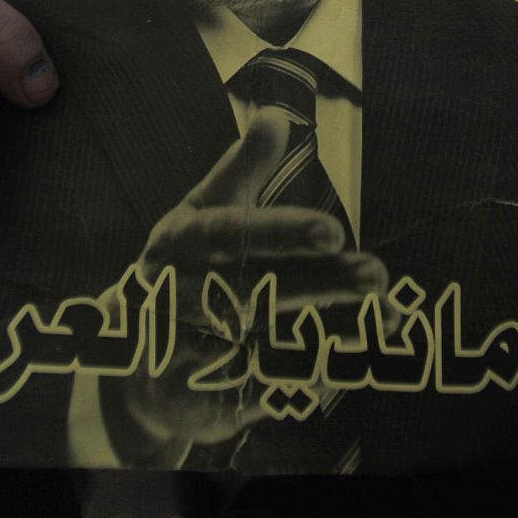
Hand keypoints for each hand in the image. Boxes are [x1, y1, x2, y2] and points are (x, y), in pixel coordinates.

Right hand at [105, 109, 386, 457]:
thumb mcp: (203, 211)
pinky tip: (354, 367)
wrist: (128, 355)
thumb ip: (242, 169)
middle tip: (376, 276)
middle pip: (258, 293)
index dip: (283, 233)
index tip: (333, 231)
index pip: (234, 235)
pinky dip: (305, 383)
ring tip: (389, 321)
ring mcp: (188, 354)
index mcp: (181, 244)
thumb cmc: (184, 265)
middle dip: (321, 286)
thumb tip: (274, 116)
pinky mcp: (204, 401)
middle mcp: (181, 298)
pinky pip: (261, 394)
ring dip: (333, 337)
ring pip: (267, 346)